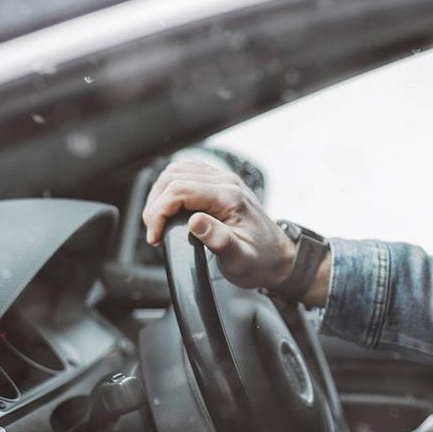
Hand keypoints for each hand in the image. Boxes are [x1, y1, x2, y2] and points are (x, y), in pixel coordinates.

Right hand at [141, 160, 297, 291]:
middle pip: (173, 177)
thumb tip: (194, 222)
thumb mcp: (240, 259)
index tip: (155, 237)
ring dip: (160, 195)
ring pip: (177, 171)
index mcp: (230, 197)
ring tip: (159, 222)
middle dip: (156, 205)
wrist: (278, 256)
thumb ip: (219, 240)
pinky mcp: (219, 183)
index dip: (159, 212)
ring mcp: (223, 180)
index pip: (180, 189)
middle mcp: (226, 182)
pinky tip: (169, 209)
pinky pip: (187, 172)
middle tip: (155, 233)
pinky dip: (170, 188)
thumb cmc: (260, 260)